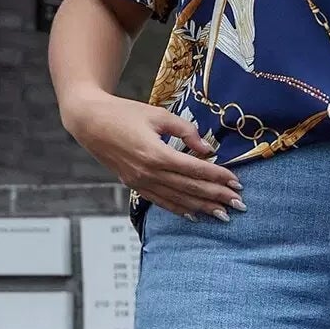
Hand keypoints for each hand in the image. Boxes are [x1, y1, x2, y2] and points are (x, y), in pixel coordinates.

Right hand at [62, 92, 242, 217]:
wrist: (90, 122)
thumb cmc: (124, 113)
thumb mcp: (158, 115)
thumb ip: (186, 131)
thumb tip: (208, 150)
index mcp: (156, 153)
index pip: (195, 169)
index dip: (218, 177)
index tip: (237, 182)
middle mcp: (148, 172)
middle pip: (190, 188)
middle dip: (217, 197)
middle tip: (239, 204)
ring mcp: (140, 182)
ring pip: (177, 199)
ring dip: (202, 208)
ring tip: (223, 215)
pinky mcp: (133, 185)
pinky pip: (160, 202)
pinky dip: (179, 209)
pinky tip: (194, 215)